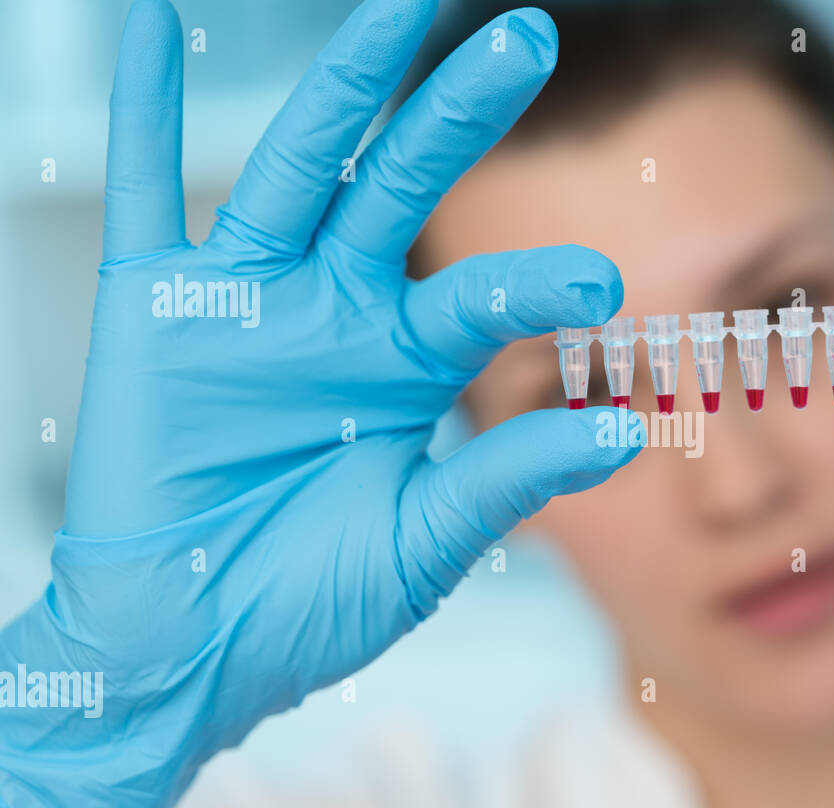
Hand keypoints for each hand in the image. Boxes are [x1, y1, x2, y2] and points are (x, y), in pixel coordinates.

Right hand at [0, 0, 636, 807]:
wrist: (190, 649)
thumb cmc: (305, 604)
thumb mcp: (422, 544)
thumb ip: (507, 481)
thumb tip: (624, 433)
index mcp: (404, 365)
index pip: (480, 298)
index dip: (537, 283)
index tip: (606, 289)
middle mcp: (335, 313)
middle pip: (402, 187)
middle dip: (458, 112)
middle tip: (526, 35)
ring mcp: (247, 300)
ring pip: (302, 168)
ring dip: (344, 85)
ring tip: (396, 5)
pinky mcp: (155, 311)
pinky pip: (144, 194)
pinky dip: (141, 113)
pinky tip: (154, 29)